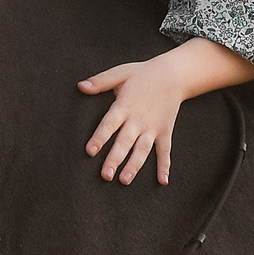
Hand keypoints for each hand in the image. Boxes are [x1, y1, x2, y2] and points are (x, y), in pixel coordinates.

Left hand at [76, 40, 253, 184]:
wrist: (173, 74)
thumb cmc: (142, 74)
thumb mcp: (120, 73)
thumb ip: (100, 81)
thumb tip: (80, 86)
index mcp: (125, 106)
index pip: (109, 124)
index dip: (100, 137)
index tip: (90, 151)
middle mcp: (138, 120)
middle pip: (124, 142)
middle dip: (114, 159)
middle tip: (105, 176)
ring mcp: (152, 127)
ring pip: (142, 150)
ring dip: (134, 166)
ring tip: (125, 180)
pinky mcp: (165, 131)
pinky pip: (165, 150)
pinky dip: (165, 165)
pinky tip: (163, 181)